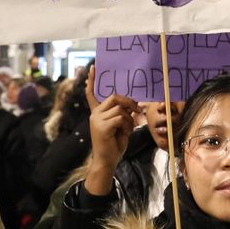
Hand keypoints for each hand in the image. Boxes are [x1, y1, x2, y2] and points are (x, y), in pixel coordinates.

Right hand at [85, 66, 139, 194]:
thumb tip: (134, 104)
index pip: (92, 94)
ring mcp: (97, 120)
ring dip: (129, 118)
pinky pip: (120, 118)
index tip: (92, 67)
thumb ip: (123, 114)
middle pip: (114, 97)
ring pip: (120, 108)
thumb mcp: (121, 126)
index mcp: (97, 113)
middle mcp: (95, 114)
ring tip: (129, 128)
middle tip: (138, 110)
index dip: (92, 81)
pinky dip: (127, 124)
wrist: (107, 161)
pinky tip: (125, 133)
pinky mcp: (102, 126)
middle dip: (129, 102)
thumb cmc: (114, 144)